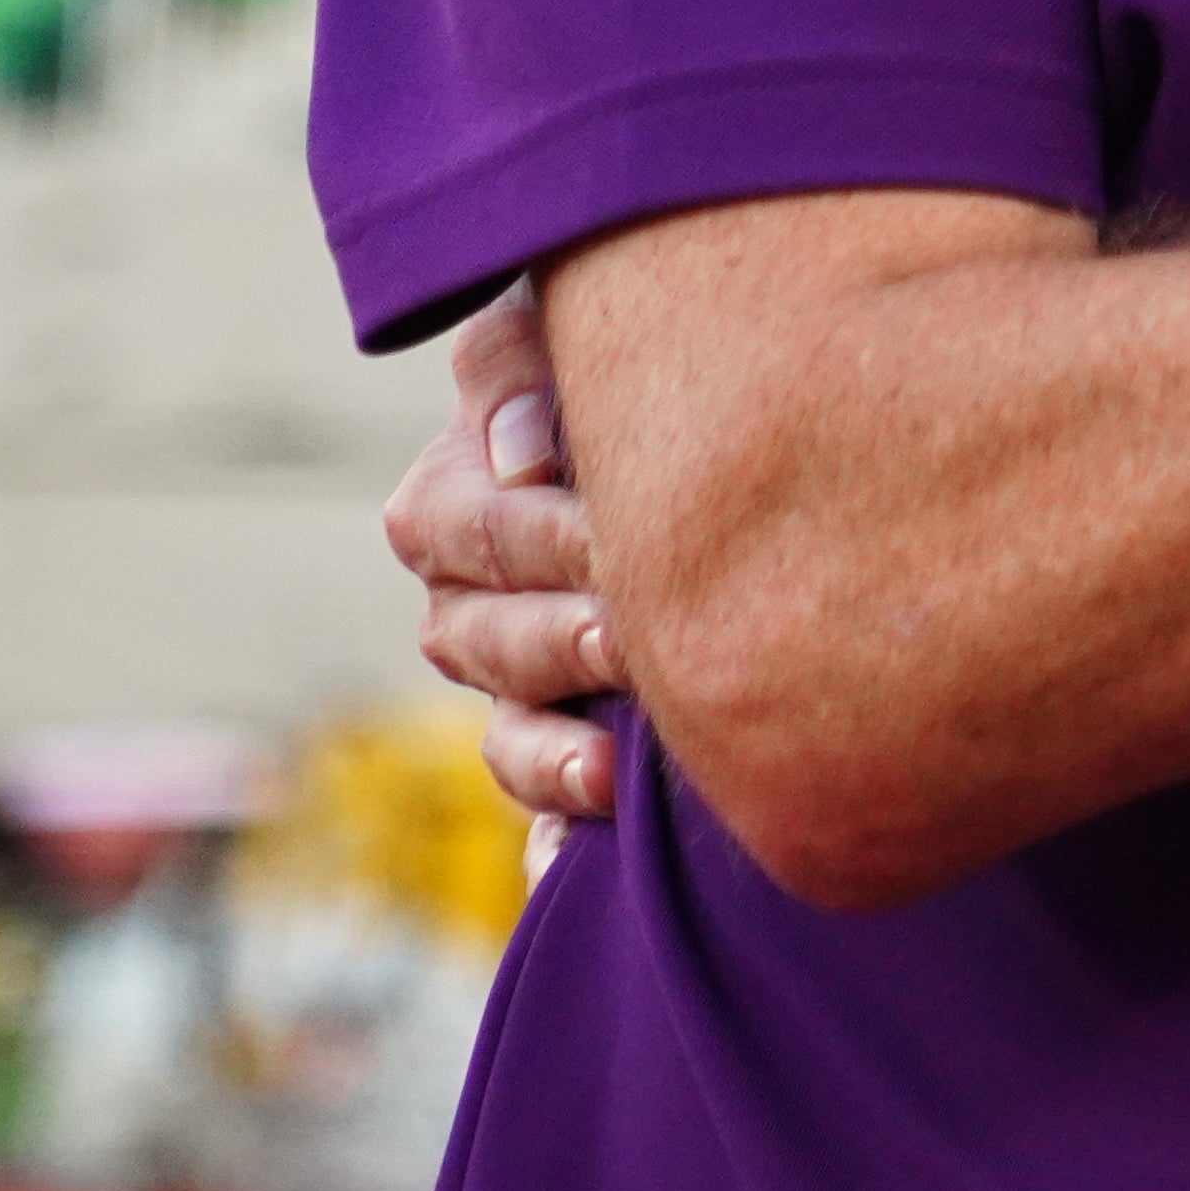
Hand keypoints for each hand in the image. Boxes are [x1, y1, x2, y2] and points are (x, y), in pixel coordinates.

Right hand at [379, 284, 620, 835]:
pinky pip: (541, 820)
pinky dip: (554, 847)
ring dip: (548, 753)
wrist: (737, 424)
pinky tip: (575, 873)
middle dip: (550, 638)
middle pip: (478, 636)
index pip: (452, 527)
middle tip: (626, 633)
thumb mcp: (567, 317)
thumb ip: (523, 357)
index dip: (524, 533)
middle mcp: (474, 600)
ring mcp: (520, 685)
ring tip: (610, 766)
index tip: (608, 530)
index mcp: (458, 496)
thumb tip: (526, 452)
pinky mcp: (573, 750)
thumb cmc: (651, 347)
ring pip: (504, 734)